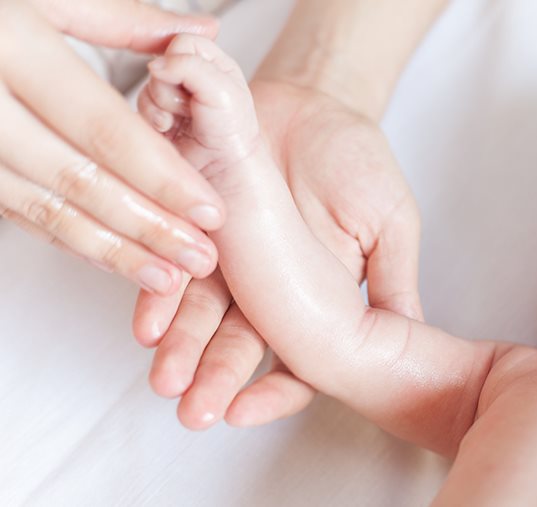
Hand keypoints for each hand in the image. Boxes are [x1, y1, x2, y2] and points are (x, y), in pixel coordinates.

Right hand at [0, 0, 224, 299]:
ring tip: (169, 274)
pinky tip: (118, 258)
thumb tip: (201, 33)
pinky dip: (74, 241)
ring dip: (115, 250)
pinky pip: (24, 214)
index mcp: (14, 49)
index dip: (162, 177)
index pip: (104, 130)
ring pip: (50, 210)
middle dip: (149, 226)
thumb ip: (125, 20)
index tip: (208, 209)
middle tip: (200, 254)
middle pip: (81, 180)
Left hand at [132, 78, 422, 427]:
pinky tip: (147, 319)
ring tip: (165, 377)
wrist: (315, 98)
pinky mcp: (194, 219)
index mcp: (315, 297)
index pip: (297, 358)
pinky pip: (173, 258)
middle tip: (195, 412)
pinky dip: (160, 289)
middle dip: (216, 378)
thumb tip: (407, 338)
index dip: (275, 390)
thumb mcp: (390, 221)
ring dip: (181, 345)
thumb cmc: (358, 161)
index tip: (247, 413)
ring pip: (200, 311)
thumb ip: (391, 279)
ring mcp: (229, 257)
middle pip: (239, 342)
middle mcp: (266, 288)